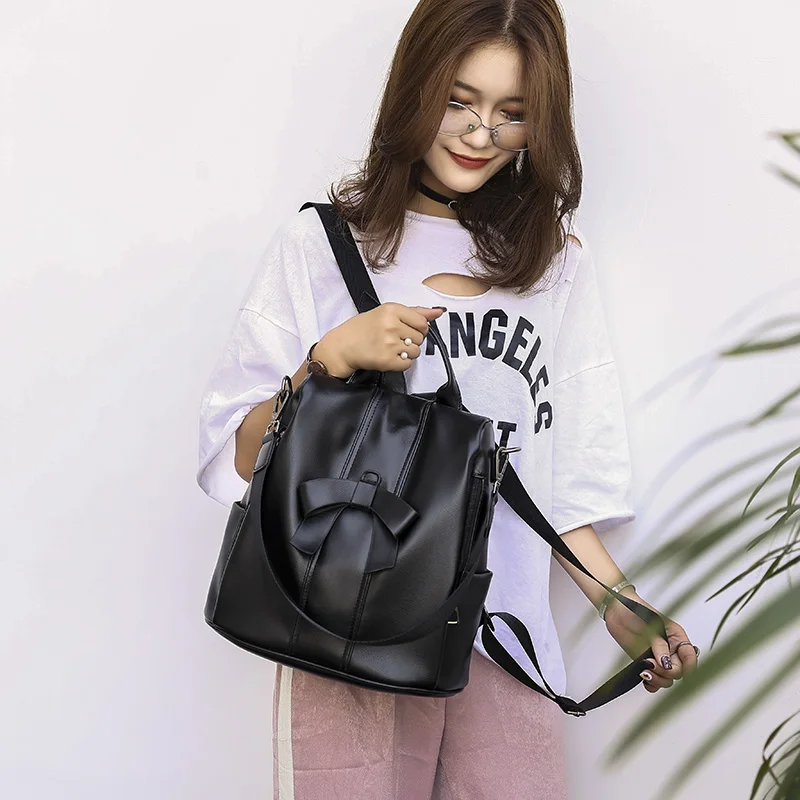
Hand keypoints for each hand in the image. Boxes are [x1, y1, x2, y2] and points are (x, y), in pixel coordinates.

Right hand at [315, 303, 445, 377]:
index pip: (423, 322)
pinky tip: (389, 357)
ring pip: (416, 351)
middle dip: (411, 340)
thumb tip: (438, 312)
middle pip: (420, 338)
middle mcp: (391, 325)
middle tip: (394, 339)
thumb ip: (414, 312)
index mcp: (392, 310)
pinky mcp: (387, 361)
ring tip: (390, 348)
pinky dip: (401, 363)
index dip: (417, 328)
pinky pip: (408, 364)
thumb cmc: (363, 328)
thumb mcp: (386, 312)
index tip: (406, 329)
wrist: (342, 346)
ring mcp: (389, 344)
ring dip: (407, 352)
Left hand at [603, 589, 698, 692]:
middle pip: (679, 672)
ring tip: (645, 671)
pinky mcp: (646, 664)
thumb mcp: (652, 626)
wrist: (616, 610)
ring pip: (668, 679)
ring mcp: (658, 658)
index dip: (687, 667)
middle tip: (651, 664)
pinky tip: (645, 678)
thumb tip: (666, 663)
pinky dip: (651, 684)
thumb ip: (659, 645)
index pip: (690, 657)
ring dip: (658, 679)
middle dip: (667, 672)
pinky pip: (654, 682)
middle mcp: (670, 650)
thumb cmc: (636, 610)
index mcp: (677, 637)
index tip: (673, 668)